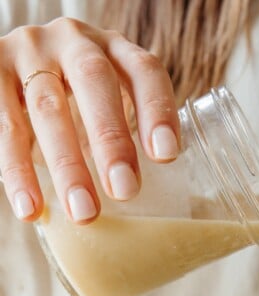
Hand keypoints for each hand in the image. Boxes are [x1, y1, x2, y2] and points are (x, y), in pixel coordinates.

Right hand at [0, 18, 178, 222]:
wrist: (17, 73)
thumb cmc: (78, 104)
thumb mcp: (108, 108)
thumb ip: (130, 139)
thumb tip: (158, 213)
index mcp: (114, 50)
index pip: (143, 70)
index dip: (157, 109)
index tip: (166, 155)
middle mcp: (72, 42)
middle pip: (94, 82)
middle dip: (111, 138)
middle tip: (125, 190)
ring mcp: (28, 53)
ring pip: (46, 108)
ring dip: (66, 165)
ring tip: (83, 213)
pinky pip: (4, 125)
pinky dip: (16, 171)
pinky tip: (31, 208)